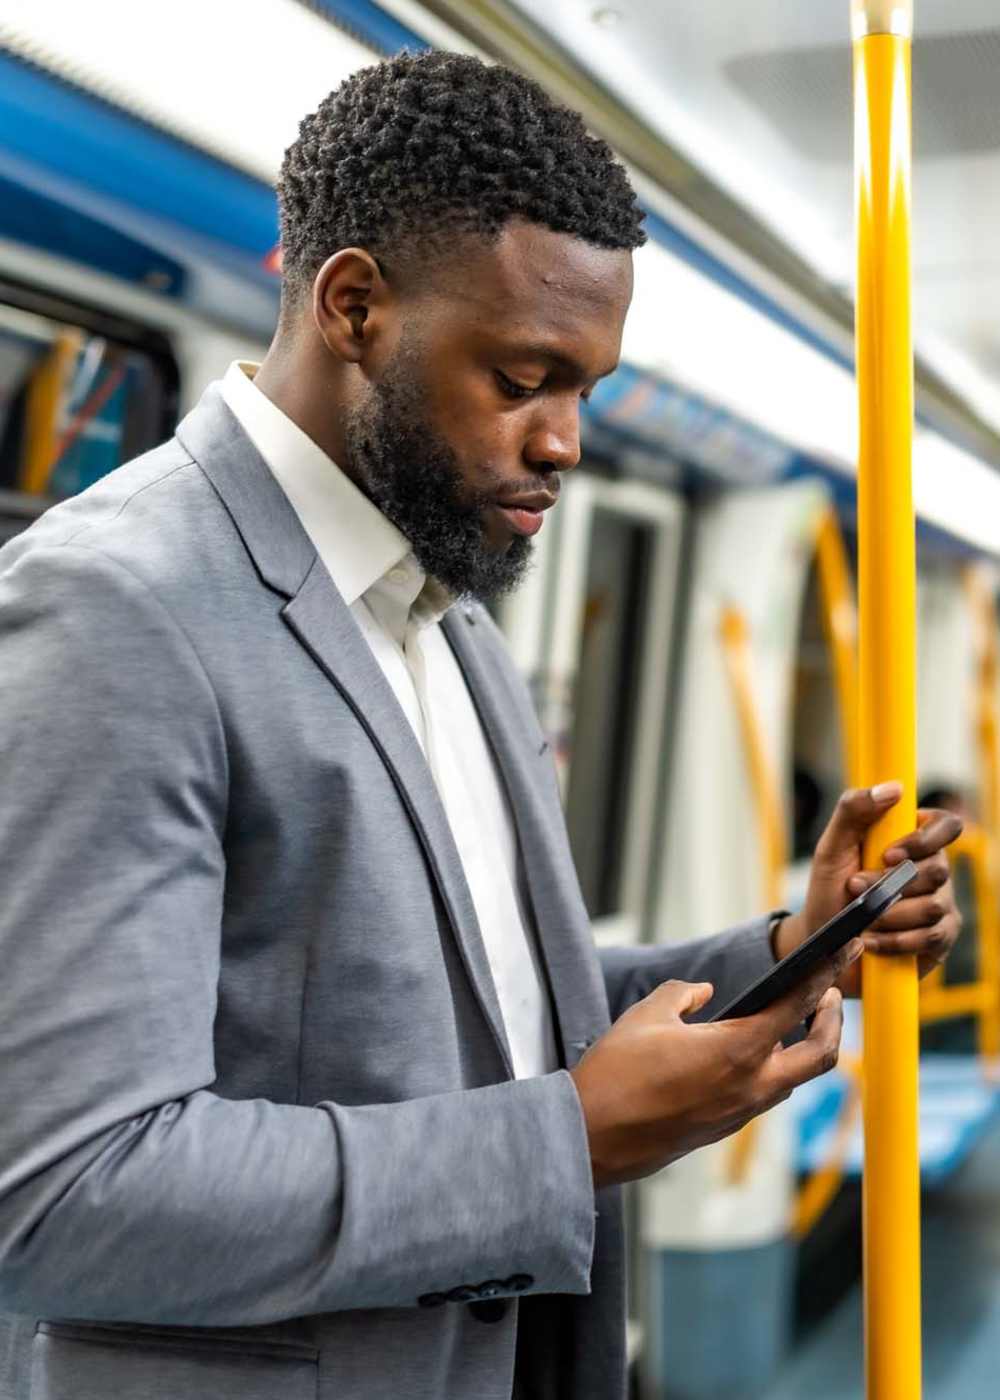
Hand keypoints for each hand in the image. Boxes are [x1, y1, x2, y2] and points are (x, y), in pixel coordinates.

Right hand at [568, 938, 861, 1189]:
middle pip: (821, 1055)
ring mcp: (741, 1112)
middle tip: (827, 993)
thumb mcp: (647, 1015)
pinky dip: (771, 1067)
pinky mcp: (724, 1128)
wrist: (594, 1136)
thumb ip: (683, 994)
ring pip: (794, 1078)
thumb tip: (703, 993)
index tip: (844, 951)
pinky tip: (745, 1051)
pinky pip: (765, 1095)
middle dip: (832, 1020)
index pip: (799, 1005)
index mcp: (738, 1050)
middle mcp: (751, 1086)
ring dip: (802, 1047)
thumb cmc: (617, 1075)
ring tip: (790, 1019)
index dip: (826, 973)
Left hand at [774, 785, 963, 996]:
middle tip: (855, 887)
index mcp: (913, 838)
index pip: (946, 825)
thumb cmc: (829, 888)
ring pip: (933, 906)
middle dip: (890, 884)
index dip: (923, 840)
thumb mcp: (831, 846)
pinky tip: (870, 939)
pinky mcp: (939, 938)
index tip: (888, 854)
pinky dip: (894, 940)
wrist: (823, 940)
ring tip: (860, 917)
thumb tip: (892, 788)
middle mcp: (933, 869)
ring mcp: (941, 903)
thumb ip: (853, 810)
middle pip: (939, 870)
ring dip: (888, 914)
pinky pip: (931, 938)